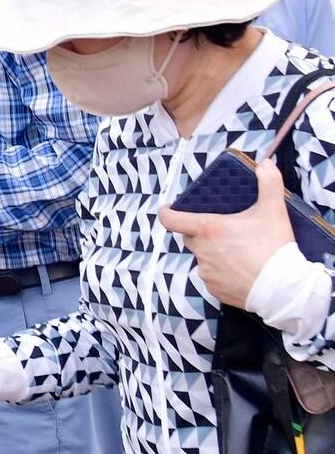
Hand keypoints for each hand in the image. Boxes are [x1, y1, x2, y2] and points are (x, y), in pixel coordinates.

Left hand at [158, 158, 295, 307]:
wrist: (285, 290)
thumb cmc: (275, 249)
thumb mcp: (274, 211)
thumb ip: (269, 183)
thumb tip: (265, 163)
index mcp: (208, 229)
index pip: (170, 219)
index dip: (167, 212)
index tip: (170, 208)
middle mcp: (201, 251)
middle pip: (189, 236)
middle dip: (200, 231)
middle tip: (222, 229)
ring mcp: (206, 272)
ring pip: (202, 257)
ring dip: (213, 252)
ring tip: (237, 251)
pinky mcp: (213, 289)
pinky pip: (211, 276)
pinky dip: (221, 271)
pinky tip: (239, 269)